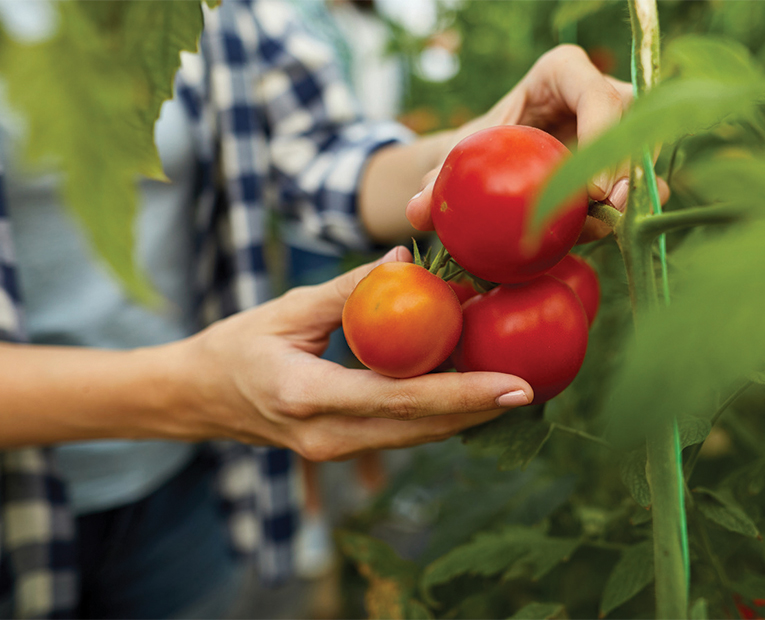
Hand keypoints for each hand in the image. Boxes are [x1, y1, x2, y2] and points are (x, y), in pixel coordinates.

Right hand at [174, 246, 532, 460]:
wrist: (200, 399)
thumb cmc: (238, 345)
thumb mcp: (288, 309)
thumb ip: (349, 289)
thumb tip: (409, 261)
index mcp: (309, 396)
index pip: (404, 399)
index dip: (465, 395)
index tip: (517, 387)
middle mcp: (329, 436)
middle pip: (424, 427)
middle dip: (484, 409)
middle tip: (537, 381)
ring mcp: (337, 451)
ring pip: (419, 436)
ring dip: (468, 414)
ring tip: (516, 385)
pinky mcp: (345, 449)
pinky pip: (404, 434)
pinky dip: (440, 414)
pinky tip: (471, 391)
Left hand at [405, 44, 669, 242]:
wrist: (496, 163)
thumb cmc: (481, 147)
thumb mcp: (459, 157)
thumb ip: (438, 179)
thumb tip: (419, 210)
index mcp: (563, 72)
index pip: (595, 93)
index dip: (601, 133)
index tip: (591, 189)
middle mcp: (603, 92)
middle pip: (631, 125)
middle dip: (626, 168)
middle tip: (609, 210)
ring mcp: (623, 126)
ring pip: (645, 154)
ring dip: (636, 192)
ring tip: (611, 224)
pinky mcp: (630, 161)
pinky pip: (644, 183)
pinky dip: (631, 209)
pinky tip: (610, 230)